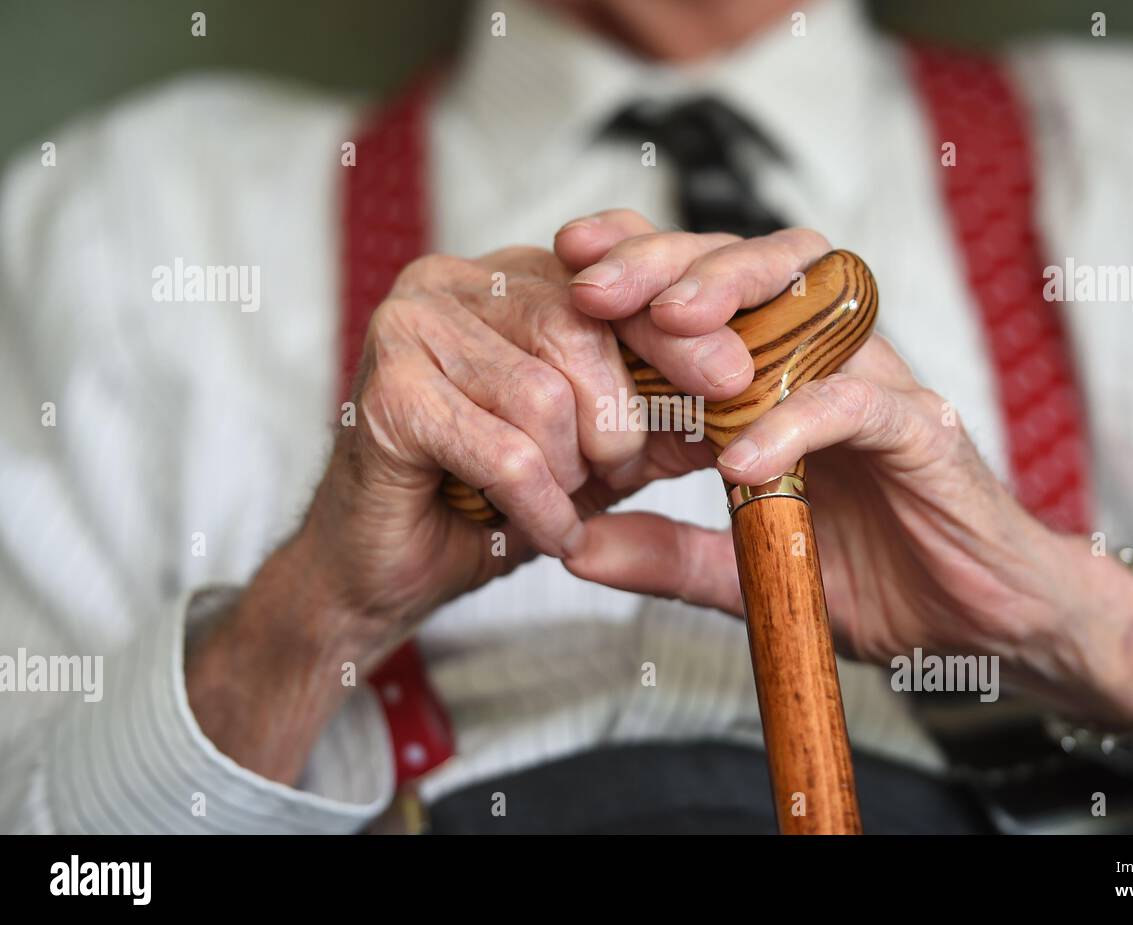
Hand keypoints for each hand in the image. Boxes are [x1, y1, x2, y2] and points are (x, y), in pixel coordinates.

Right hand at [186, 214, 831, 781]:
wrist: (388, 568)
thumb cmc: (491, 498)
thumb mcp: (595, 449)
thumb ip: (658, 412)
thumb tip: (743, 386)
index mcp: (507, 277)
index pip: (612, 275)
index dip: (679, 328)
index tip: (735, 378)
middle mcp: (454, 281)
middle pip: (582, 328)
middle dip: (620, 420)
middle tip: (616, 475)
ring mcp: (410, 326)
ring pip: (546, 395)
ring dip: (570, 472)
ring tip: (558, 503)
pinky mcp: (385, 390)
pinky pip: (506, 451)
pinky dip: (538, 506)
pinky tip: (539, 531)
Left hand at [561, 218, 1132, 729]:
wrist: (982, 625)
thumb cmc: (877, 579)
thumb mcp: (749, 569)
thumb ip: (668, 553)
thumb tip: (574, 546)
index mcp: (780, 379)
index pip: (708, 292)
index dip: (641, 264)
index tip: (566, 267)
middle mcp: (827, 365)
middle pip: (751, 267)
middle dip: (668, 261)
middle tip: (595, 285)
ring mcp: (877, 388)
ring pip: (810, 301)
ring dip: (732, 299)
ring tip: (661, 326)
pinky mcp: (922, 431)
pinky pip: (857, 405)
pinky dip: (794, 423)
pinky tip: (738, 458)